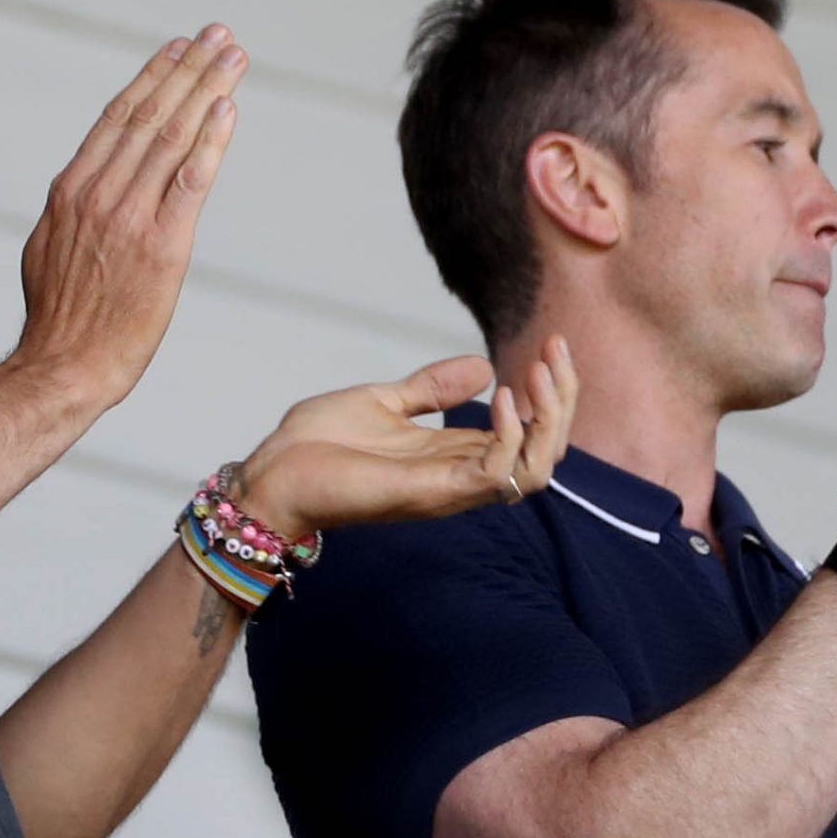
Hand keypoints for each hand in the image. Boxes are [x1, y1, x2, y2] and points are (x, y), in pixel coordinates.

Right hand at [13, 28, 245, 409]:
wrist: (61, 367)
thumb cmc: (58, 319)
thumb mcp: (48, 249)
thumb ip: (71, 213)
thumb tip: (81, 189)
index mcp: (71, 190)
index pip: (118, 117)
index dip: (152, 77)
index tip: (178, 47)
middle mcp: (99, 193)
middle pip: (149, 115)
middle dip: (188, 68)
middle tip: (219, 36)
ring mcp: (130, 217)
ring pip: (172, 136)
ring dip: (206, 89)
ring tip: (234, 58)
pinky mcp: (162, 245)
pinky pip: (191, 180)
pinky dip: (211, 141)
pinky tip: (228, 109)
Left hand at [237, 339, 578, 536]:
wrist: (273, 473)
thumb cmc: (316, 445)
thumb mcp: (384, 401)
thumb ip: (431, 388)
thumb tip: (482, 368)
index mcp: (455, 453)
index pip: (531, 433)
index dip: (551, 392)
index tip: (550, 346)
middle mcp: (462, 475)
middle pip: (546, 452)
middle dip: (563, 401)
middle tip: (556, 352)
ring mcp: (451, 486)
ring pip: (536, 470)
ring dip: (550, 420)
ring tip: (538, 375)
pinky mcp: (434, 491)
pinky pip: (496, 474)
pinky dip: (511, 437)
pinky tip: (503, 398)